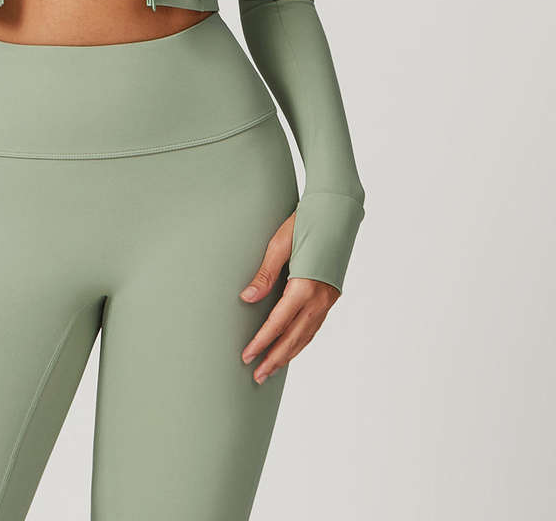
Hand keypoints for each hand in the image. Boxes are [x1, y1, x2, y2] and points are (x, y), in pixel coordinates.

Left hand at [239, 213, 339, 383]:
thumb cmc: (305, 222)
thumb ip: (265, 273)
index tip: (247, 356)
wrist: (337, 210)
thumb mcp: (280, 243)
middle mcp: (320, 297)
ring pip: (307, 335)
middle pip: (294, 337)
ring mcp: (328, 298)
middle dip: (275, 358)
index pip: (279, 322)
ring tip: (271, 369)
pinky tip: (292, 346)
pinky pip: (314, 325)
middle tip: (257, 375)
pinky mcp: (331, 295)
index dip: (262, 341)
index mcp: (305, 285)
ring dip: (289, 353)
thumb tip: (247, 298)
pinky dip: (302, 340)